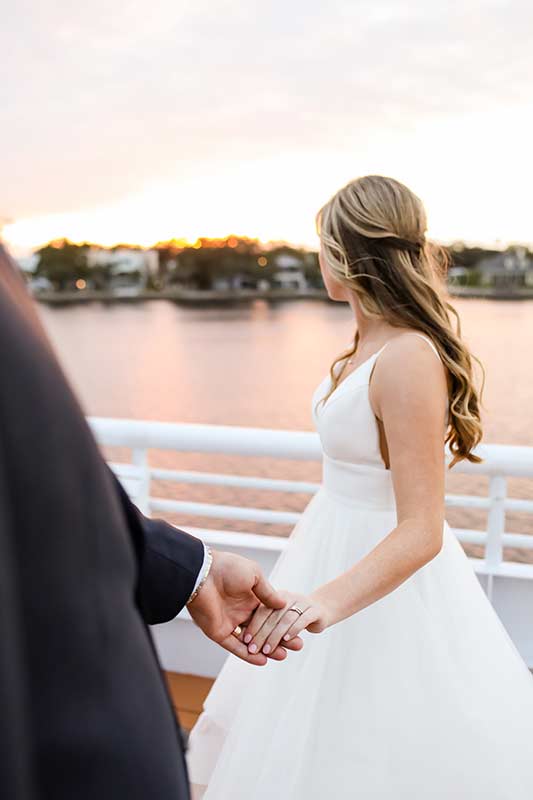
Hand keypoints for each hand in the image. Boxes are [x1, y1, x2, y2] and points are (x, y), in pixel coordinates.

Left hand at [187, 551, 303, 665]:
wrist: (202, 573)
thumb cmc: (227, 568)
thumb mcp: (253, 575)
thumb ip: (267, 592)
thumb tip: (283, 604)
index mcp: (249, 597)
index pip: (269, 616)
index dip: (283, 625)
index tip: (298, 632)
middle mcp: (240, 611)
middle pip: (263, 630)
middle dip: (279, 639)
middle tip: (297, 647)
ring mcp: (229, 623)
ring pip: (251, 641)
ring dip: (266, 650)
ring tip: (283, 656)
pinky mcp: (218, 632)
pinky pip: (235, 646)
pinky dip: (248, 655)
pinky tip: (263, 660)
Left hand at [241, 590, 330, 656]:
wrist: (323, 609)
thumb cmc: (297, 616)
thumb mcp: (280, 616)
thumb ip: (267, 622)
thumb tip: (248, 639)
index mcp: (277, 597)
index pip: (262, 610)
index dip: (254, 626)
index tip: (246, 641)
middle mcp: (288, 598)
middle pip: (272, 617)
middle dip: (262, 635)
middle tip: (254, 649)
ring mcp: (303, 602)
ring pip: (285, 619)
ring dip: (275, 636)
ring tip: (267, 650)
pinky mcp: (315, 611)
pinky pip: (302, 619)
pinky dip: (293, 629)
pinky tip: (287, 639)